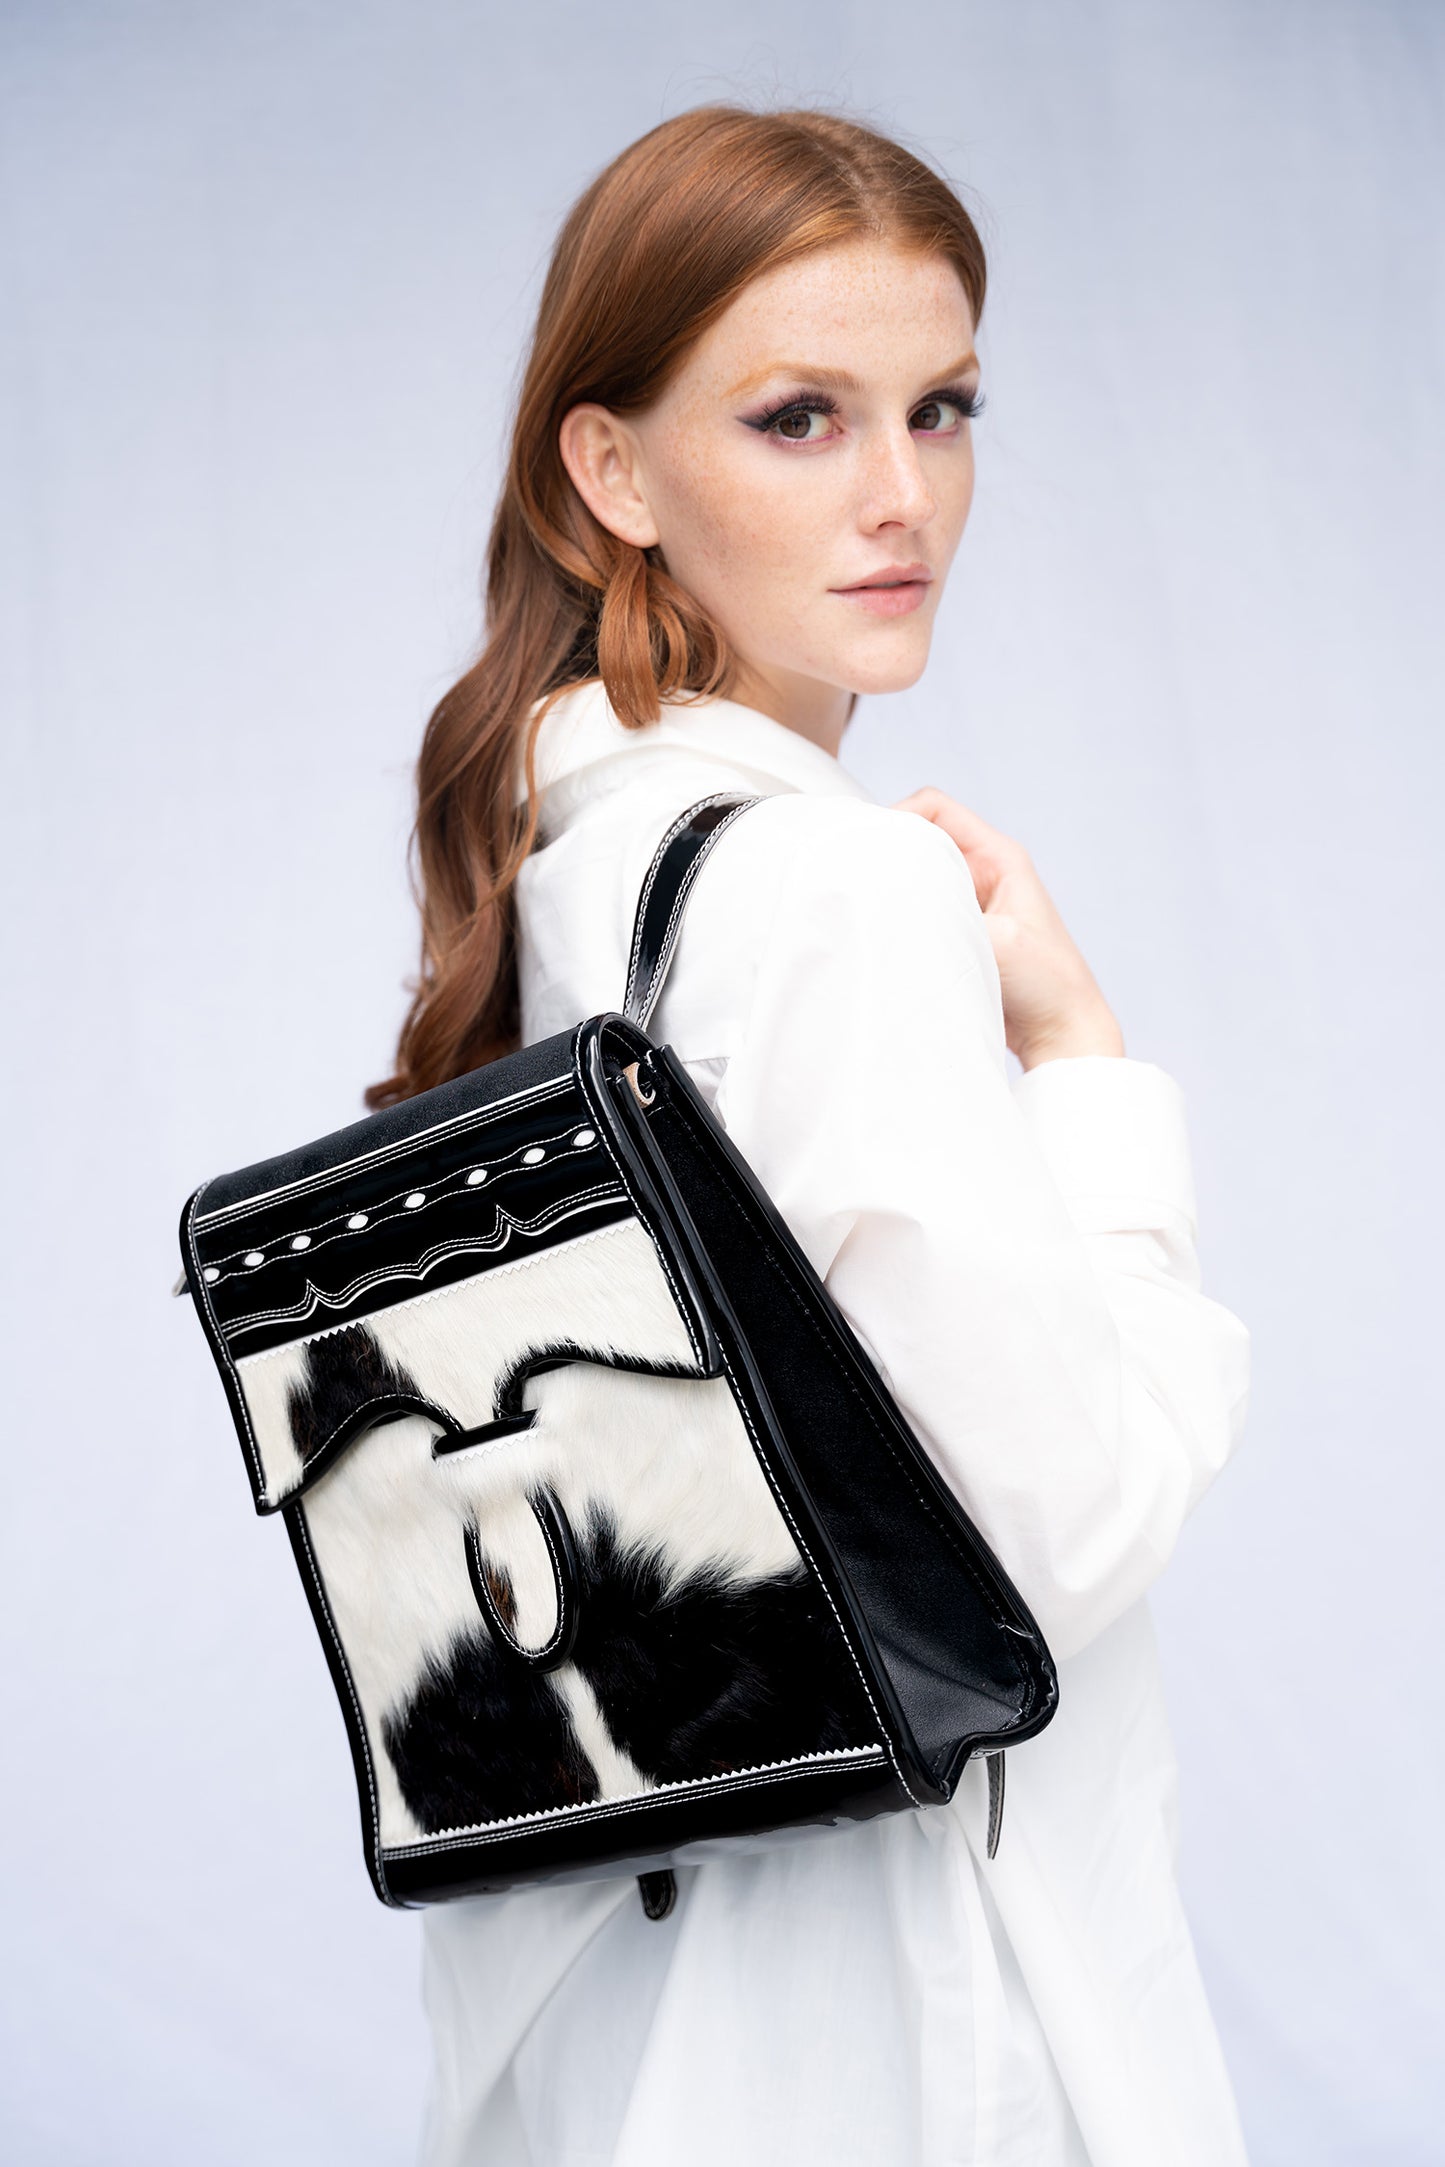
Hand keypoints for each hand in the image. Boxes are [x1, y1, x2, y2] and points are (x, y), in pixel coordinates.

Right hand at [892, 786, 1124, 1070]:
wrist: (1063, 1032)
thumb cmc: (1049, 984)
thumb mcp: (998, 943)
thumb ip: (948, 918)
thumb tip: (893, 908)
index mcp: (999, 857)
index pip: (935, 809)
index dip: (899, 817)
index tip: (873, 848)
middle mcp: (983, 872)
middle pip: (921, 840)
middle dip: (891, 855)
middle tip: (862, 881)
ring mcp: (971, 903)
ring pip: (918, 877)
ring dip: (896, 889)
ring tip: (875, 909)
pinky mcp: (961, 932)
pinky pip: (922, 910)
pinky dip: (903, 917)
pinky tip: (890, 935)